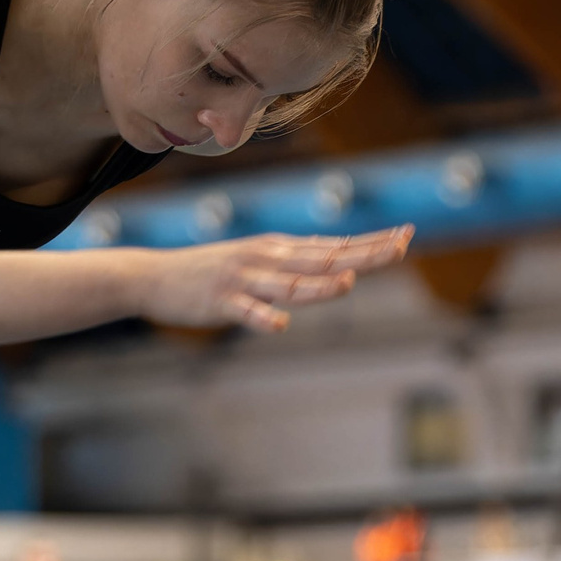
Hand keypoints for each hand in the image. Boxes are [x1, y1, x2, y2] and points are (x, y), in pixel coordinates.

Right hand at [138, 229, 413, 332]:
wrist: (154, 276)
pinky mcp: (220, 301)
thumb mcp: (258, 260)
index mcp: (279, 250)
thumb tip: (337, 263)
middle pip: (323, 258)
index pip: (334, 245)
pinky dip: (262, 318)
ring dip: (318, 286)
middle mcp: (267, 258)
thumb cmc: (211, 272)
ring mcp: (243, 279)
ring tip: (347, 283)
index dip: (370, 242)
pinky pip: (244, 312)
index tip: (406, 236)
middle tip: (400, 248)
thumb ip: (296, 263)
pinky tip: (279, 324)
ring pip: (288, 284)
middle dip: (362, 255)